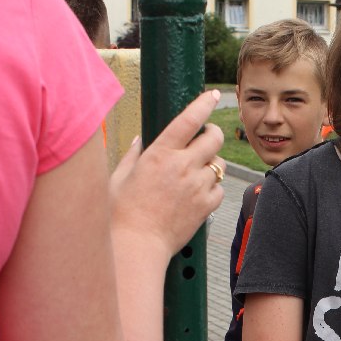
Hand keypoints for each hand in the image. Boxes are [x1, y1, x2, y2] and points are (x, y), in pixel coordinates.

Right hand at [109, 89, 225, 258]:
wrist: (137, 245)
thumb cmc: (121, 213)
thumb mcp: (120, 177)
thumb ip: (133, 155)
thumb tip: (140, 140)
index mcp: (159, 154)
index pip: (188, 120)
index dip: (204, 104)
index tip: (213, 95)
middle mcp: (182, 166)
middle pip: (214, 138)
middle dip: (213, 134)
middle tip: (206, 139)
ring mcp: (197, 186)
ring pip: (219, 165)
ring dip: (211, 165)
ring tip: (195, 174)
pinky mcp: (206, 206)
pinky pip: (220, 189)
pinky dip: (213, 189)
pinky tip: (198, 194)